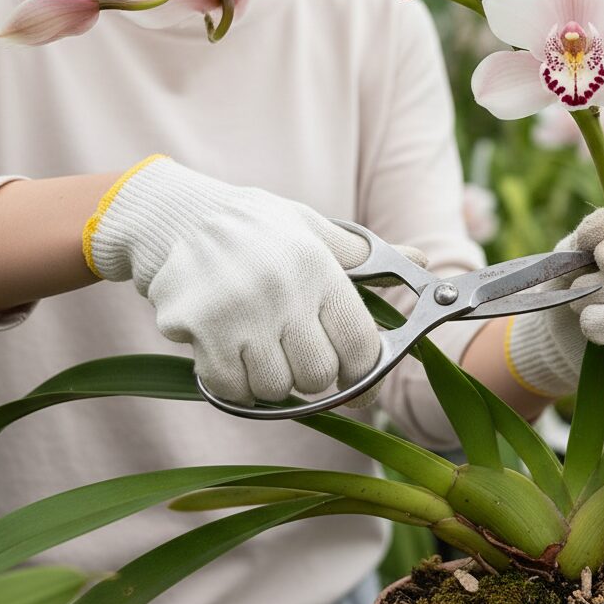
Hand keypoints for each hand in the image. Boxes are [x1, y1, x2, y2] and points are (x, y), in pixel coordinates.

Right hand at [83, 155, 424, 405]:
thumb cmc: (258, 226)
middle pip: (318, 376)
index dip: (360, 370)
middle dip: (313, 376)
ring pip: (274, 389)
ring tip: (260, 346)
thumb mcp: (314, 229)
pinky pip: (231, 389)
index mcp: (319, 266)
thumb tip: (424, 260)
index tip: (350, 372)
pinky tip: (229, 352)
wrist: (179, 215)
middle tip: (298, 355)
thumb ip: (366, 257)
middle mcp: (283, 290)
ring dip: (270, 380)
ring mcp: (238, 312)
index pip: (360, 345)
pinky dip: (234, 384)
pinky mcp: (198, 329)